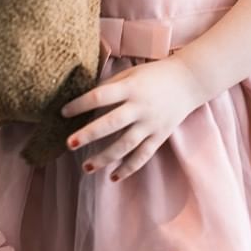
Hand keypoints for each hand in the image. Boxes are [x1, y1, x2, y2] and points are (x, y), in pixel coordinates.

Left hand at [61, 56, 203, 180]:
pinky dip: (129, 168)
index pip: (100, 96)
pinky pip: (143, 155)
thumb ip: (110, 87)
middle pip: (112, 123)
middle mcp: (140, 106)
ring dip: (105, 157)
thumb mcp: (130, 73)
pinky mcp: (160, 135)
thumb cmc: (153, 74)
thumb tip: (84, 100)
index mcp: (130, 87)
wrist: (188, 80)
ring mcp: (151, 123)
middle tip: (69, 144)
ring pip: (126, 144)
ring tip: (86, 167)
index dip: (81, 104)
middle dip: (89, 134)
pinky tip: (113, 177)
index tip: (63, 112)